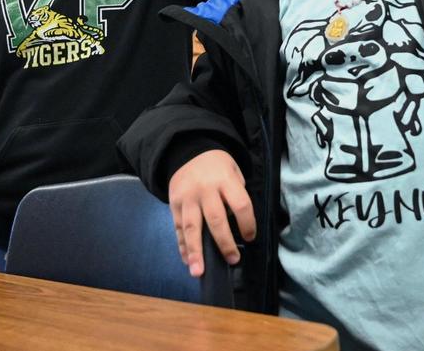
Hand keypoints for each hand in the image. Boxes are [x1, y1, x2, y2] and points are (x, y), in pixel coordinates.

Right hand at [168, 149, 255, 276]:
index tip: (250, 237)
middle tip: (232, 260)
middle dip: (224, 243)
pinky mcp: (174, 204)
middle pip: (216, 219)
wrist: (187, 151)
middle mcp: (205, 190)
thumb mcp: (233, 172)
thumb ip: (235, 195)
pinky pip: (178, 228)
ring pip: (191, 227)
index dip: (247, 223)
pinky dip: (183, 246)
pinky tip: (188, 261)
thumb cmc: (217, 167)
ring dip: (196, 251)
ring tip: (199, 272)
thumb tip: (238, 226)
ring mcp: (187, 198)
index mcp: (225, 180)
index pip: (240, 205)